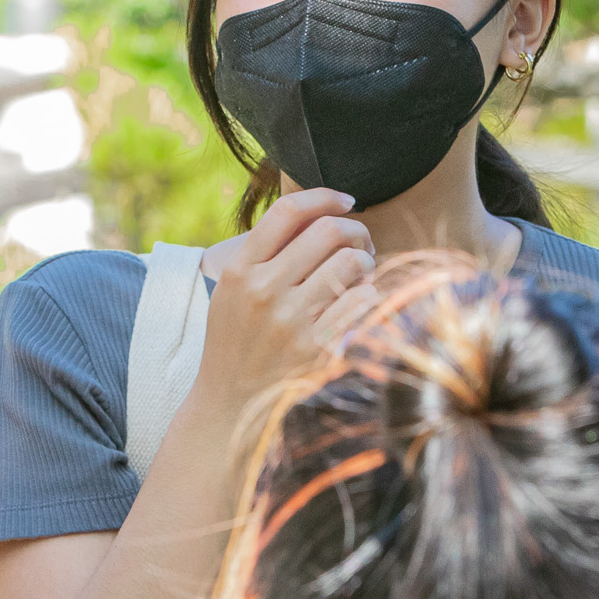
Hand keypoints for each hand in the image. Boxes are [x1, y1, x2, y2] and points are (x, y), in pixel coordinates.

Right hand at [194, 188, 377, 411]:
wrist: (230, 401)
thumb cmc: (237, 337)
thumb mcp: (232, 289)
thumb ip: (265, 251)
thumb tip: (320, 212)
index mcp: (240, 270)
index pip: (287, 212)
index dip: (324, 196)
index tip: (345, 201)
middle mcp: (264, 291)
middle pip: (327, 231)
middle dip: (355, 229)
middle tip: (361, 241)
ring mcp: (292, 322)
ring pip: (351, 263)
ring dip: (366, 260)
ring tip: (362, 270)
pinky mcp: (318, 349)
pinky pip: (363, 301)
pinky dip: (369, 293)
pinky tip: (361, 298)